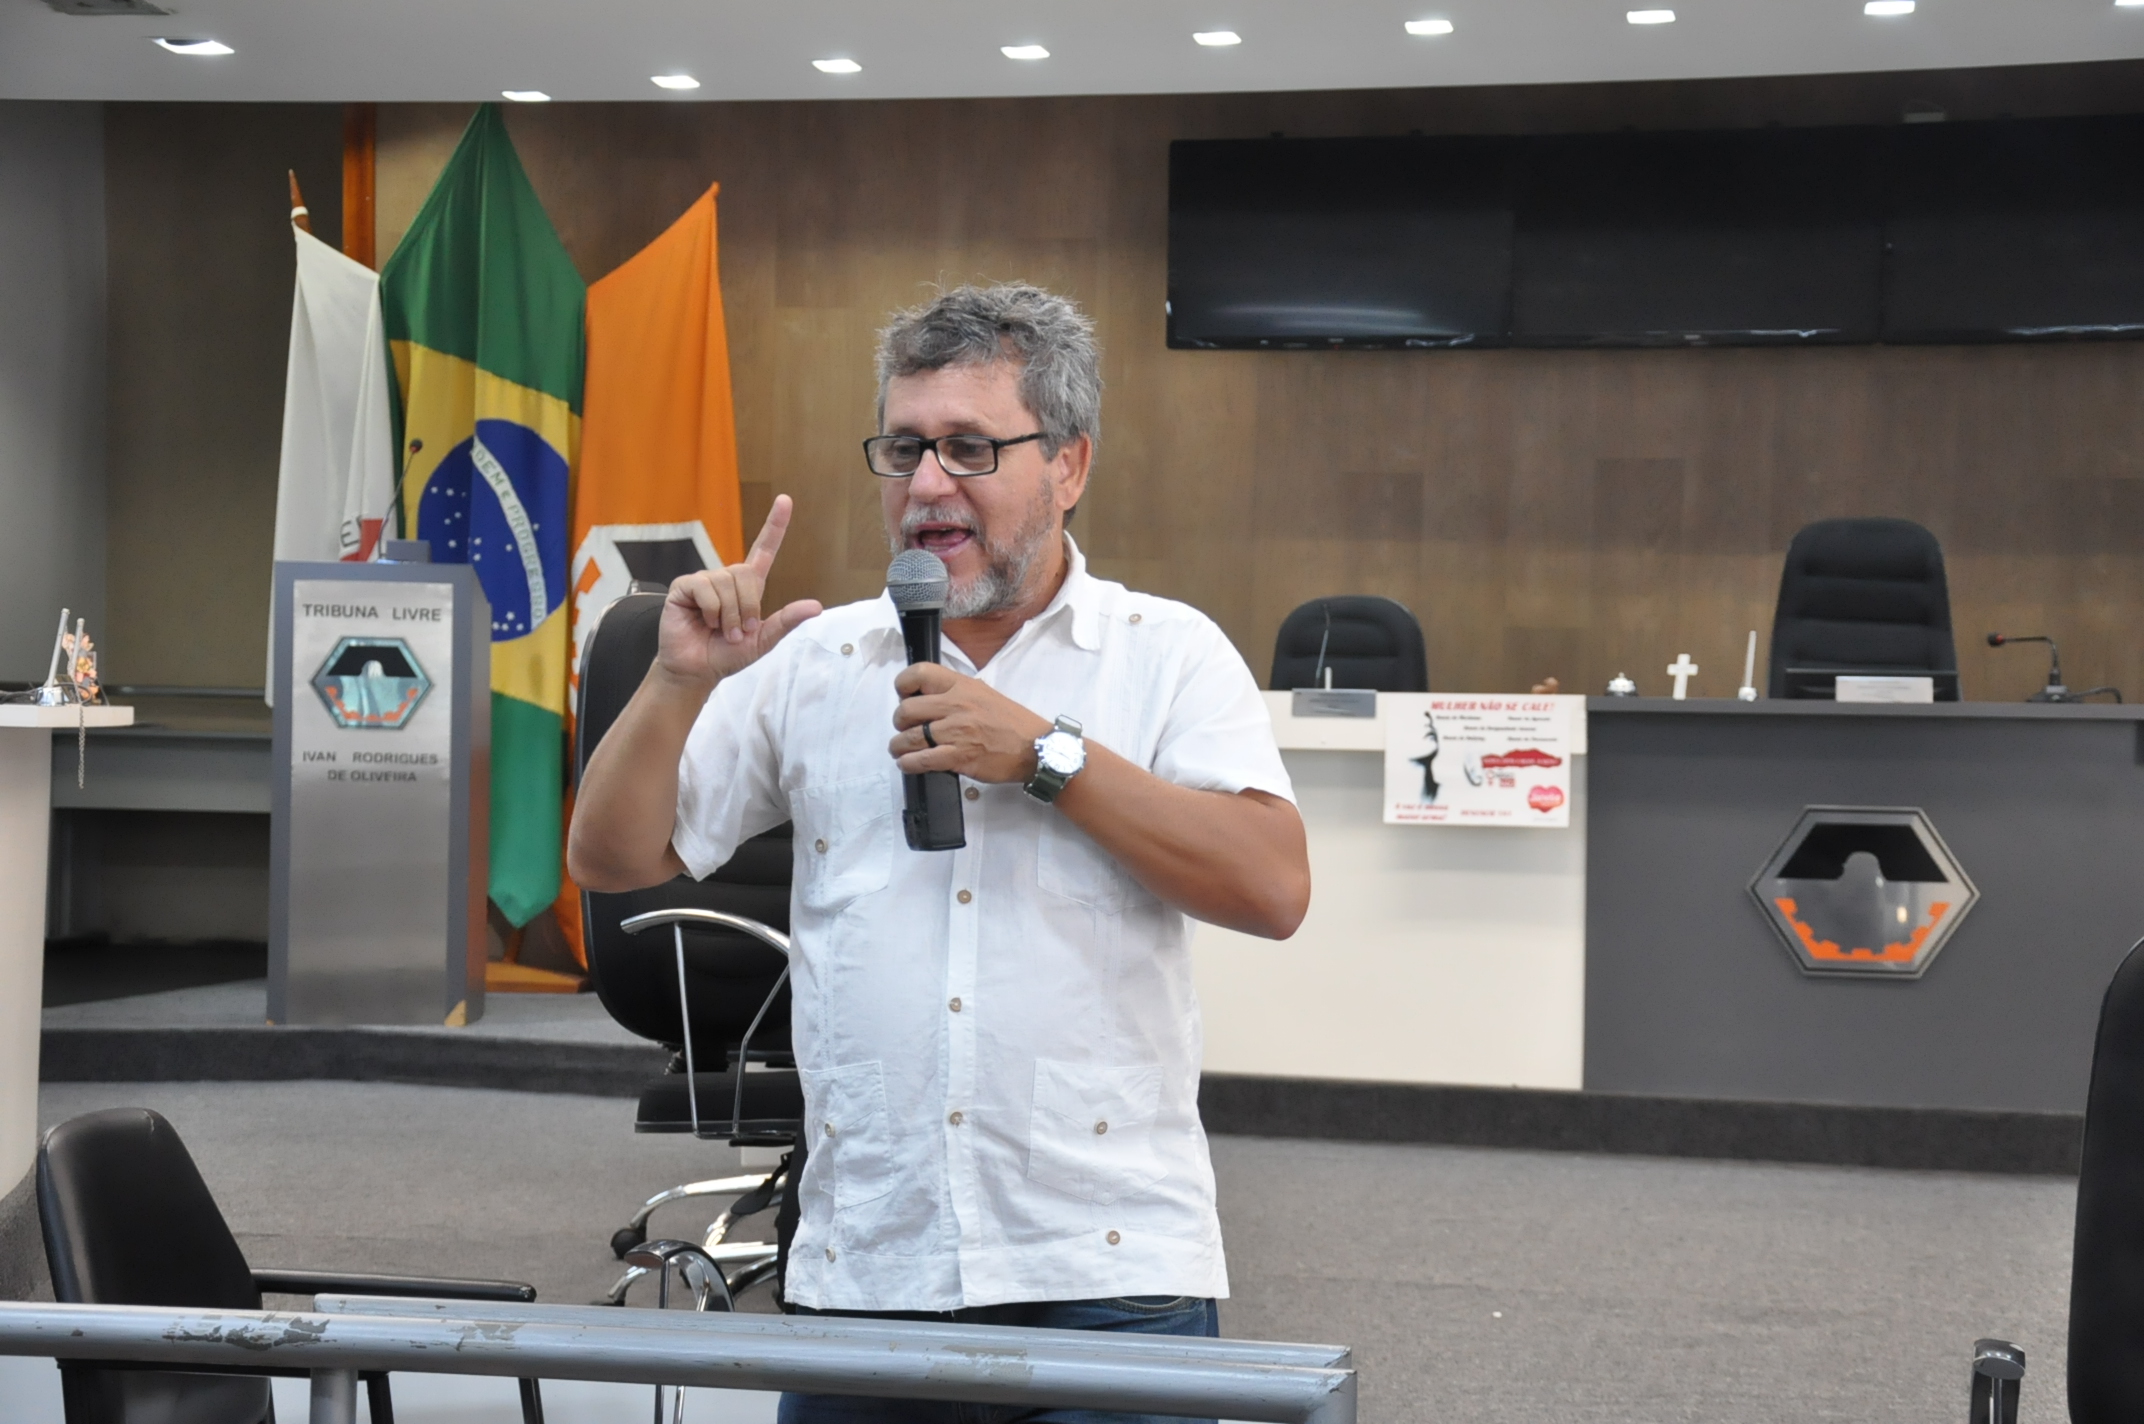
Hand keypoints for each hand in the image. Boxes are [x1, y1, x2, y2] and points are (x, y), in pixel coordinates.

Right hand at [657, 495, 822, 689]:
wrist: (697, 670)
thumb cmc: (728, 655)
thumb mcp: (763, 640)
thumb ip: (786, 621)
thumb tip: (816, 606)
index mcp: (748, 587)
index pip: (764, 550)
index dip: (774, 525)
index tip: (785, 500)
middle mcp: (726, 578)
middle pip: (745, 573)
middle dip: (747, 607)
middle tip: (738, 631)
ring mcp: (704, 580)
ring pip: (726, 582)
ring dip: (729, 614)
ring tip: (721, 630)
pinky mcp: (684, 587)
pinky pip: (705, 587)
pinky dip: (711, 610)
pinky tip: (704, 621)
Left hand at [888, 663, 1051, 783]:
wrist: (1036, 748)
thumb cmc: (1011, 722)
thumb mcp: (983, 693)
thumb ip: (955, 693)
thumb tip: (927, 699)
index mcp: (961, 685)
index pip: (918, 674)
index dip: (903, 686)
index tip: (904, 696)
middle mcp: (956, 704)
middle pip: (906, 710)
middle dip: (900, 723)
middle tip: (905, 729)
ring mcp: (956, 731)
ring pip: (909, 738)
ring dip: (898, 746)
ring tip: (900, 750)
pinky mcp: (959, 757)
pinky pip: (922, 760)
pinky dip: (909, 764)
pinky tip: (909, 764)